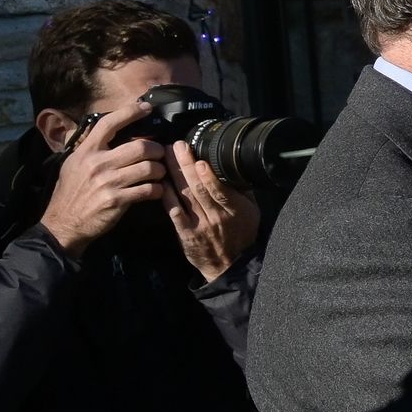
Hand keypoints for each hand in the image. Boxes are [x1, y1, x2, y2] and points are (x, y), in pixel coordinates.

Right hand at [37, 101, 169, 258]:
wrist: (63, 224)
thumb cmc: (71, 192)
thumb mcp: (73, 164)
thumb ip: (91, 148)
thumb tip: (110, 132)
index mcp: (86, 151)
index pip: (109, 123)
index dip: (130, 112)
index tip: (146, 107)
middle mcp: (97, 163)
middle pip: (140, 146)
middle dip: (157, 149)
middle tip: (159, 154)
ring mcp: (108, 182)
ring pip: (149, 168)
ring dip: (160, 170)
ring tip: (159, 173)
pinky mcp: (117, 200)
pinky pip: (149, 190)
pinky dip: (158, 190)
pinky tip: (156, 191)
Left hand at [165, 141, 260, 282]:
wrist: (229, 264)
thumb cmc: (241, 234)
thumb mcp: (252, 212)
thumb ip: (243, 190)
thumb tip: (236, 166)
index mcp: (235, 210)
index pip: (220, 190)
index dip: (208, 175)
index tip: (199, 158)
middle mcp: (216, 217)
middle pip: (198, 188)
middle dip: (185, 165)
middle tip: (176, 146)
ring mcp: (199, 225)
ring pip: (184, 196)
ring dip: (173, 174)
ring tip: (165, 156)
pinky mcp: (185, 232)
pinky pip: (173, 211)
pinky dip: (166, 196)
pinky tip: (160, 182)